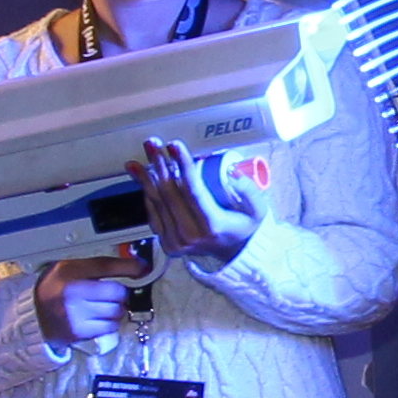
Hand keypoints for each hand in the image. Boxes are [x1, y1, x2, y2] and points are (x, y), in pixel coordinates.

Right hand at [34, 251, 150, 346]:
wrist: (34, 316)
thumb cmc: (56, 289)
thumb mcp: (70, 268)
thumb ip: (97, 265)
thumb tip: (134, 265)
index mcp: (68, 271)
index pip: (105, 266)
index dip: (129, 266)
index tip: (143, 268)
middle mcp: (71, 292)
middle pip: (117, 291)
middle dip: (120, 293)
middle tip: (112, 293)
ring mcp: (75, 314)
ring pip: (117, 311)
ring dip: (116, 309)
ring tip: (103, 306)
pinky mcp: (79, 332)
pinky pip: (110, 327)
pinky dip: (109, 323)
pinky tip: (98, 318)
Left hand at [128, 138, 266, 262]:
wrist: (235, 254)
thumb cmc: (245, 227)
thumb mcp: (257, 210)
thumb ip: (249, 190)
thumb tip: (231, 171)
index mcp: (212, 226)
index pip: (192, 190)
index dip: (182, 165)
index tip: (174, 145)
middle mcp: (190, 235)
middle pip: (169, 194)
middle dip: (159, 165)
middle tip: (153, 144)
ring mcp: (175, 241)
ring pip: (156, 202)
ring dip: (146, 176)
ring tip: (140, 157)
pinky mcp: (166, 242)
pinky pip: (152, 213)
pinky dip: (146, 192)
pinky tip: (141, 175)